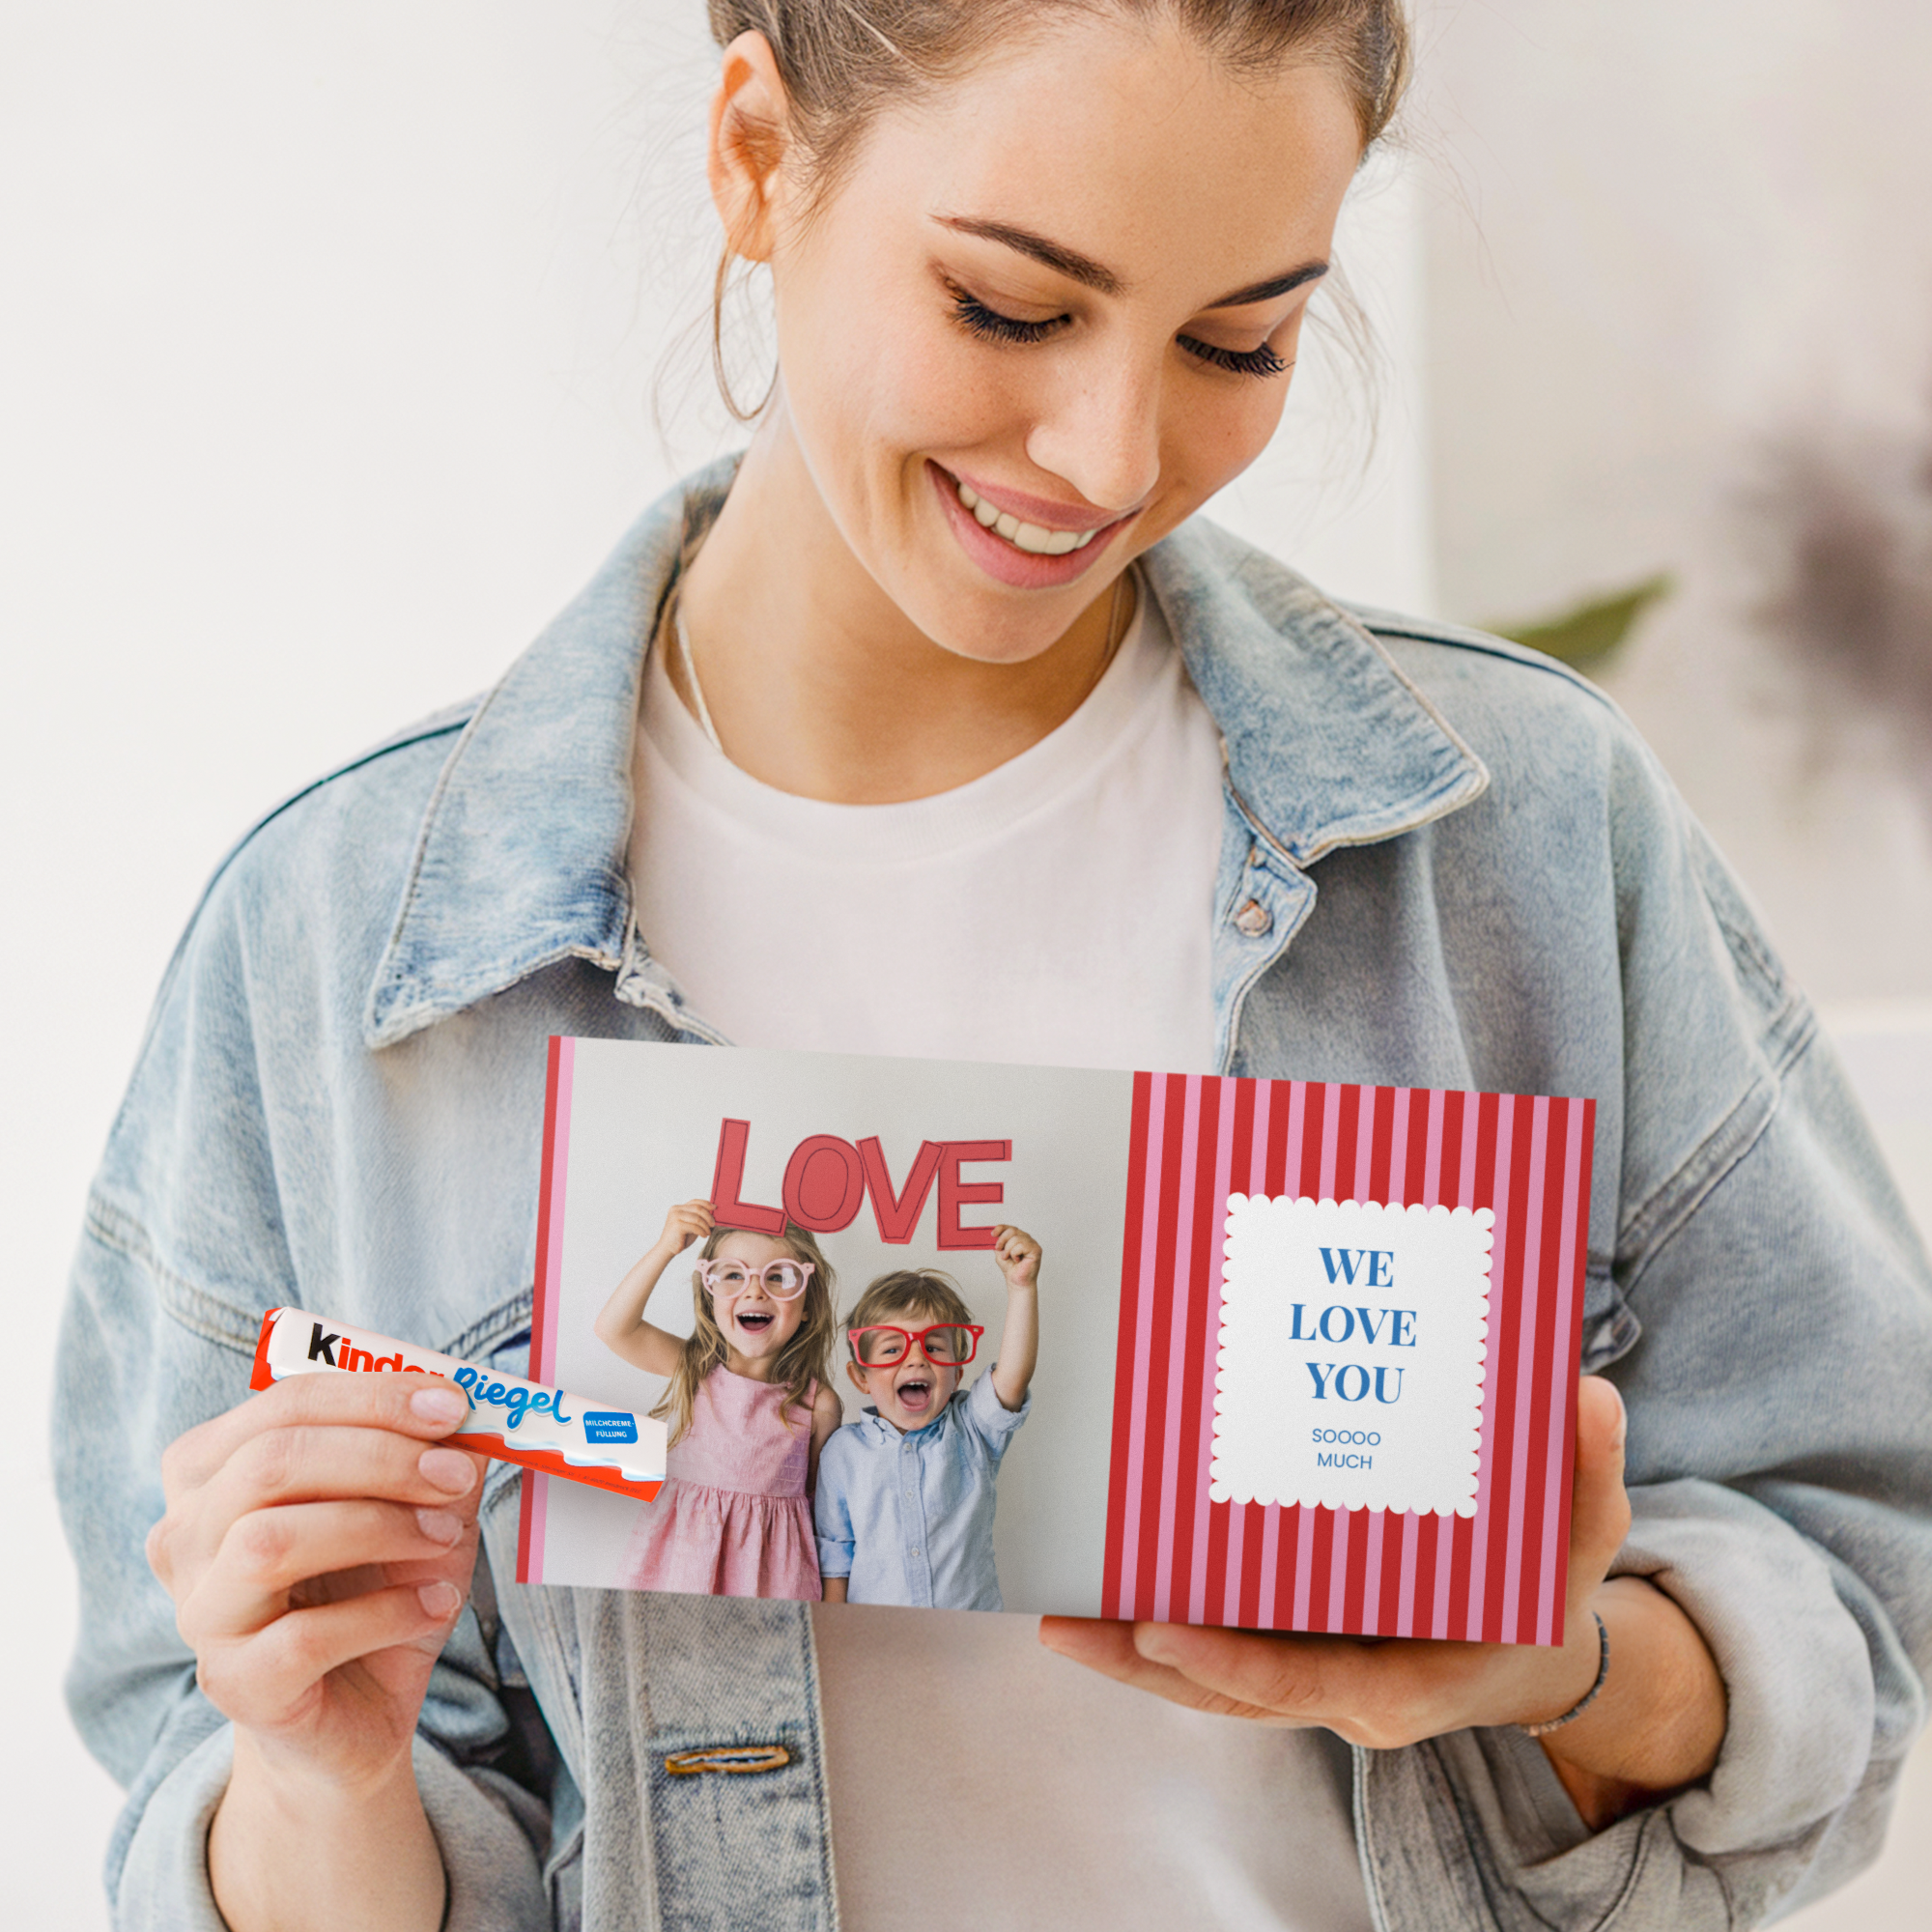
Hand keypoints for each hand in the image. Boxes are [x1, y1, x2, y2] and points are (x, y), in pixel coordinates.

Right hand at [148, 1371, 484, 1794]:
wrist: (356, 1708)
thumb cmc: (376, 1586)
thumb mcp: (417, 1504)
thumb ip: (434, 1452)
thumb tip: (467, 1413)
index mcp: (216, 1467)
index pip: (285, 1404)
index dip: (373, 1397)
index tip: (453, 1405)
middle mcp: (187, 1534)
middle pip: (269, 1463)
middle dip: (379, 1456)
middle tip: (455, 1473)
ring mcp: (201, 1612)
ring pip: (269, 1542)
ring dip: (377, 1528)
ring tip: (443, 1538)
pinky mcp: (233, 1683)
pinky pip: (302, 1637)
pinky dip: (387, 1613)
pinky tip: (434, 1606)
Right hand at [656, 1196, 715, 1257]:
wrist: (667, 1249)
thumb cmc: (680, 1238)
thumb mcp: (691, 1225)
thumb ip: (698, 1218)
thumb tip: (713, 1213)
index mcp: (678, 1208)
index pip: (695, 1202)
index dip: (706, 1204)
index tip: (714, 1208)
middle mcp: (676, 1210)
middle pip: (697, 1208)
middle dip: (708, 1216)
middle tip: (713, 1224)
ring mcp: (675, 1217)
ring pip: (697, 1218)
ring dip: (705, 1226)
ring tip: (708, 1232)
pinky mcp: (677, 1225)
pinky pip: (695, 1227)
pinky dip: (702, 1231)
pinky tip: (704, 1235)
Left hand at [990, 1224, 1040, 1289]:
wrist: (1016, 1282)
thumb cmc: (1011, 1269)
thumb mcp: (1000, 1253)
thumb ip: (998, 1243)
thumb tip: (993, 1234)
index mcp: (1019, 1238)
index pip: (1010, 1228)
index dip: (1000, 1228)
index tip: (992, 1234)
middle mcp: (1026, 1239)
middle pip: (1012, 1230)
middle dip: (1002, 1240)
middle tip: (999, 1249)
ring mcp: (1032, 1244)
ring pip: (1016, 1238)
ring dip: (1008, 1249)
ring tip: (1008, 1257)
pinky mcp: (1036, 1250)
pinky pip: (1022, 1245)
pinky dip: (1015, 1253)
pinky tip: (1017, 1260)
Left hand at [1041, 1379, 1721, 1826]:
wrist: (1534, 1654)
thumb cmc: (1549, 1589)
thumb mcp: (1584, 1534)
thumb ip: (1588, 1471)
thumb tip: (1591, 1396)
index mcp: (1412, 1680)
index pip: (1312, 1681)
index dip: (1236, 1662)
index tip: (1164, 1630)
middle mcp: (1348, 1693)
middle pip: (1231, 1690)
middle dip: (1146, 1664)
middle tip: (1066, 1624)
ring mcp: (1312, 1677)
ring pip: (1208, 1682)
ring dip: (1131, 1656)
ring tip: (1054, 1613)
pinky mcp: (1291, 1651)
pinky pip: (1216, 1654)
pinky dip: (1158, 1634)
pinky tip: (1101, 1590)